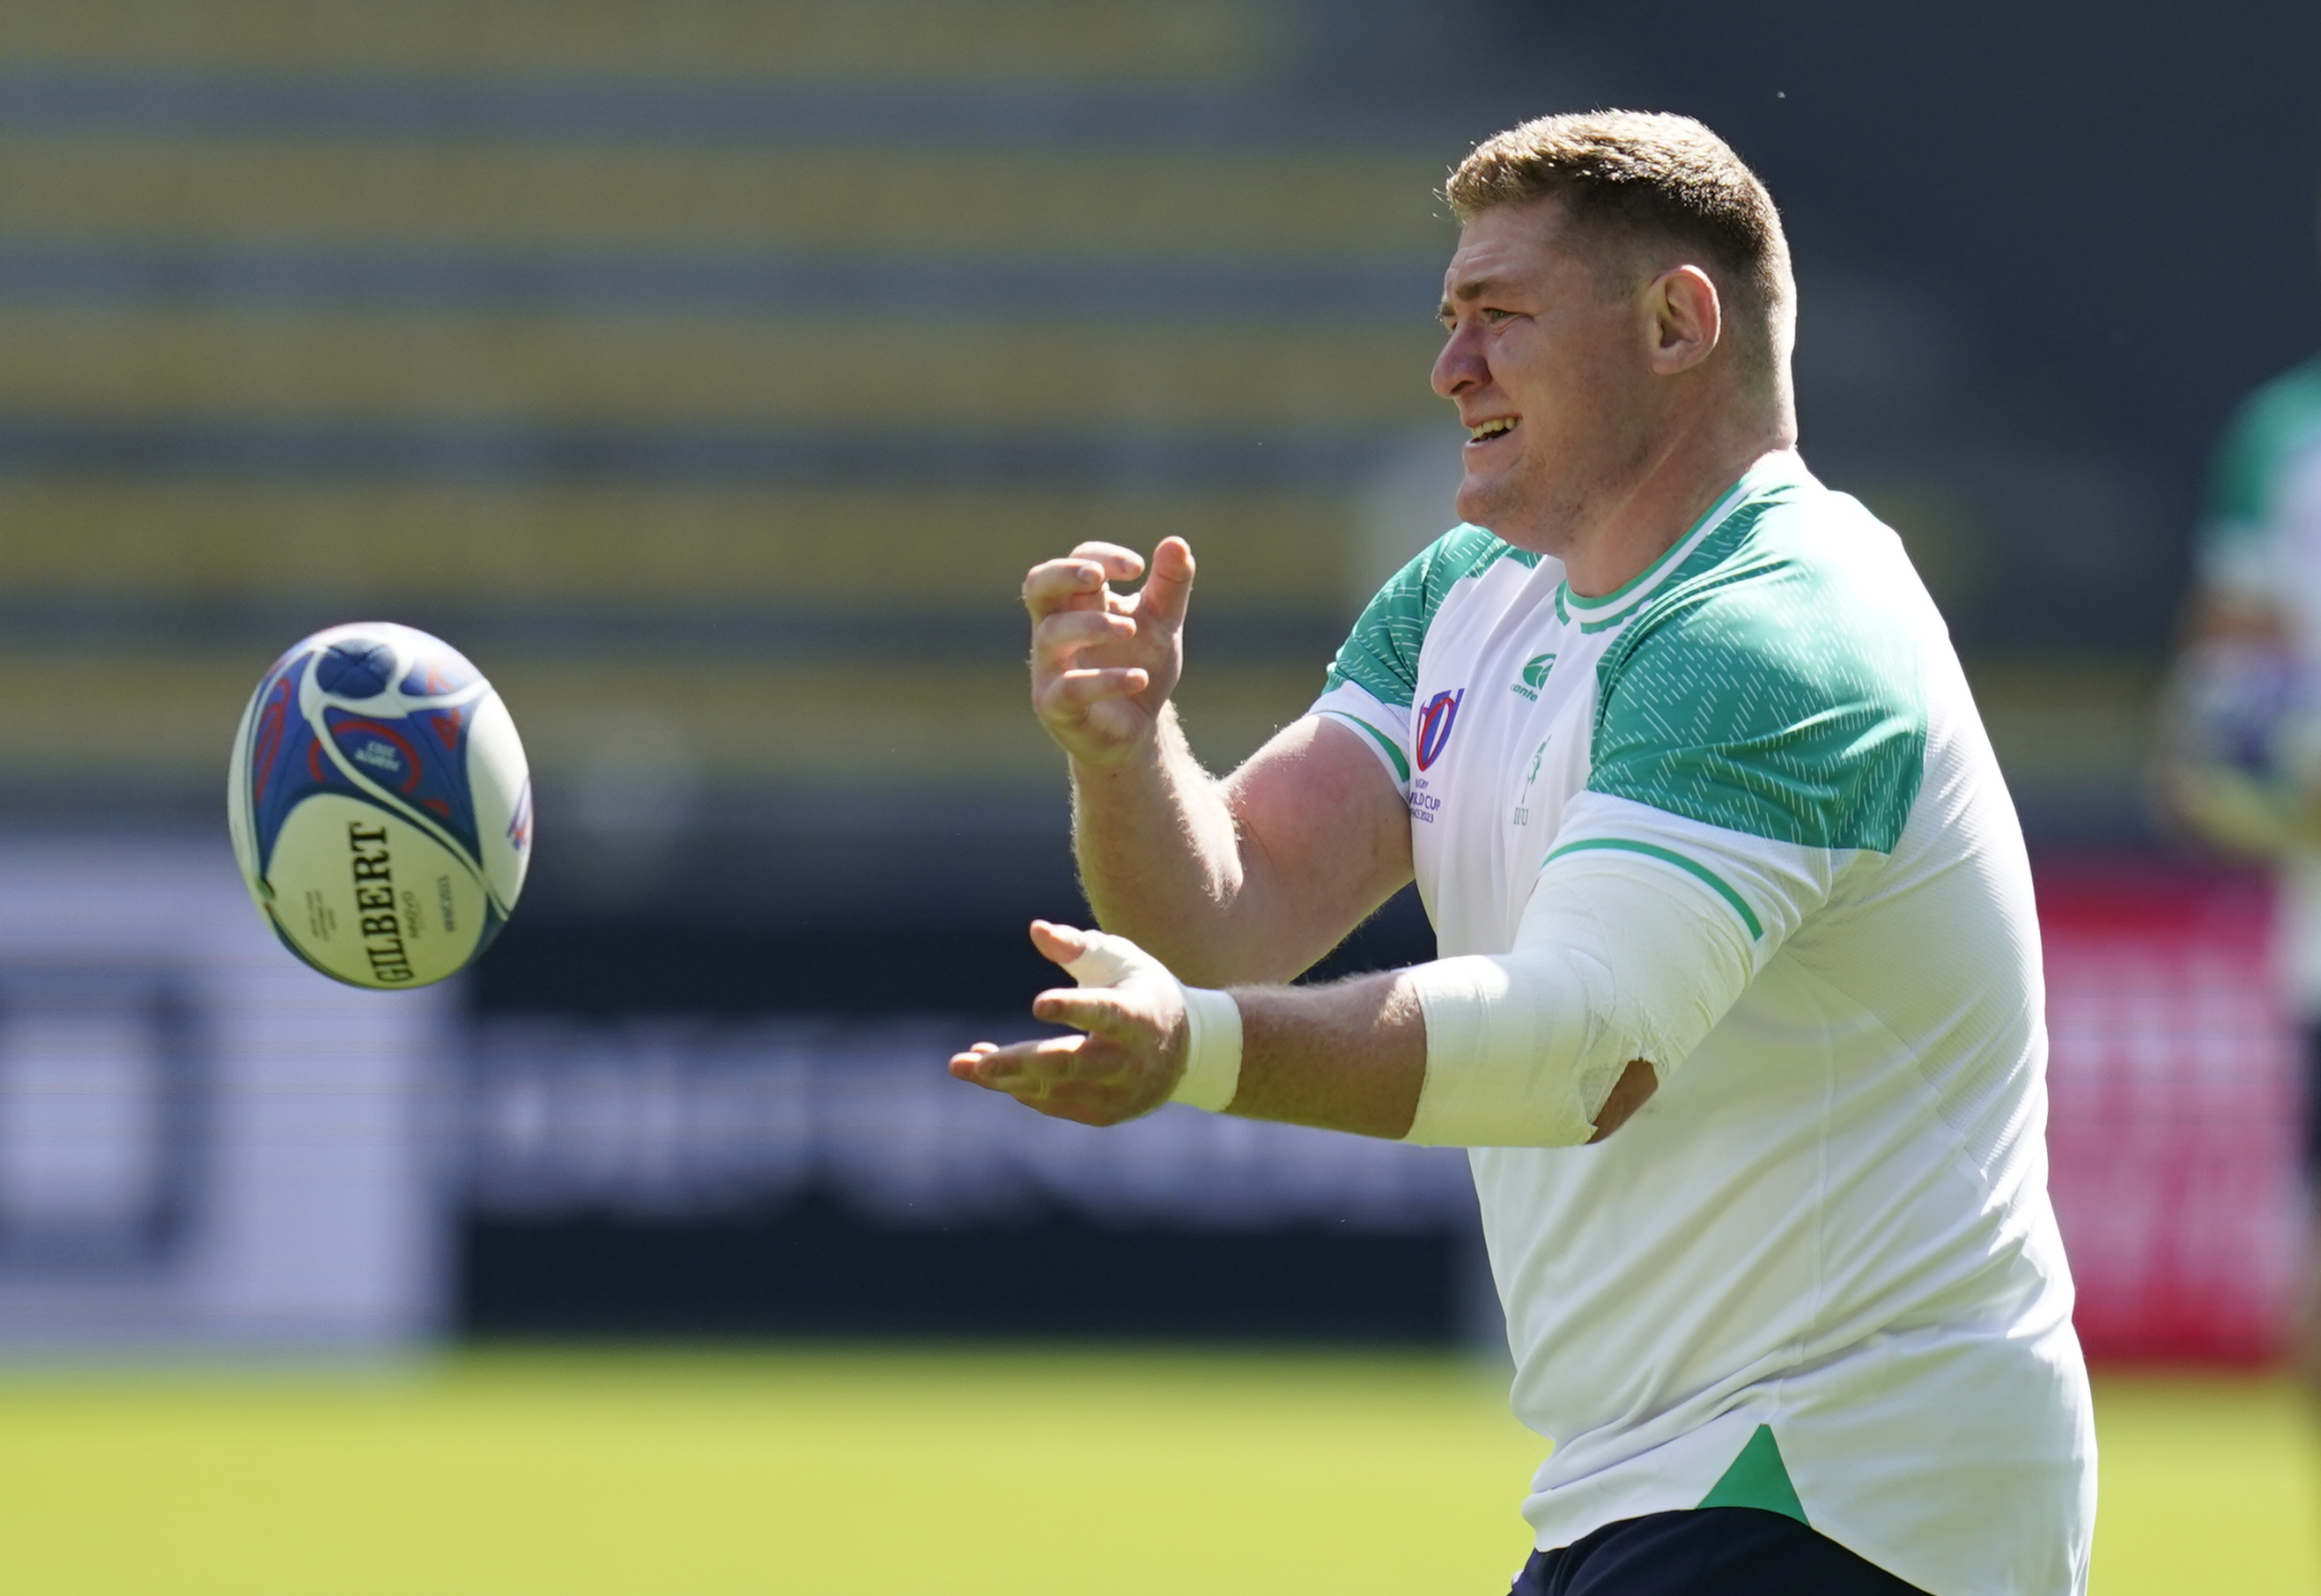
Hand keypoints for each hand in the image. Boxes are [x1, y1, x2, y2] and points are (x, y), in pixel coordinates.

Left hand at [948, 920, 1187, 1125]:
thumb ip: (1077, 946)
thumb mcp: (1118, 959)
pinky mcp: (1102, 1114)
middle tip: (975, 1062)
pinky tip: (987, 1070)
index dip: (1074, 1009)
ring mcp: (1116, 1093)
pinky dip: (1018, 1087)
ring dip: (1005, 1078)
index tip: (1038, 1005)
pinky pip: (1052, 1103)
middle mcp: (1128, 1060)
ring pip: (1052, 1090)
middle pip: (1069, 1063)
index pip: (1105, 1012)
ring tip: (961, 1065)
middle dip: (1018, 1063)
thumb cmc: (1141, 991)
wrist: (1186, 1051)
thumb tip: (1036, 929)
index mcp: (1138, 1016)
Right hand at [1022, 538, 1195, 768]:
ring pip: (1052, 635)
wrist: (1136, 729)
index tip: (1138, 567)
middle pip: (1038, 585)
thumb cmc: (1138, 664)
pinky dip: (1106, 680)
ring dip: (1092, 626)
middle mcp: (1055, 629)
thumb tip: (1177, 542)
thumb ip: (1170, 585)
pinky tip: (1140, 677)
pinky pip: (1070, 689)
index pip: (1078, 563)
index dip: (1103, 558)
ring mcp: (1051, 668)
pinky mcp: (1056, 706)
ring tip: (1131, 628)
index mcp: (1078, 602)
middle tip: (1098, 578)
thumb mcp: (1161, 623)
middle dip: (1064, 574)